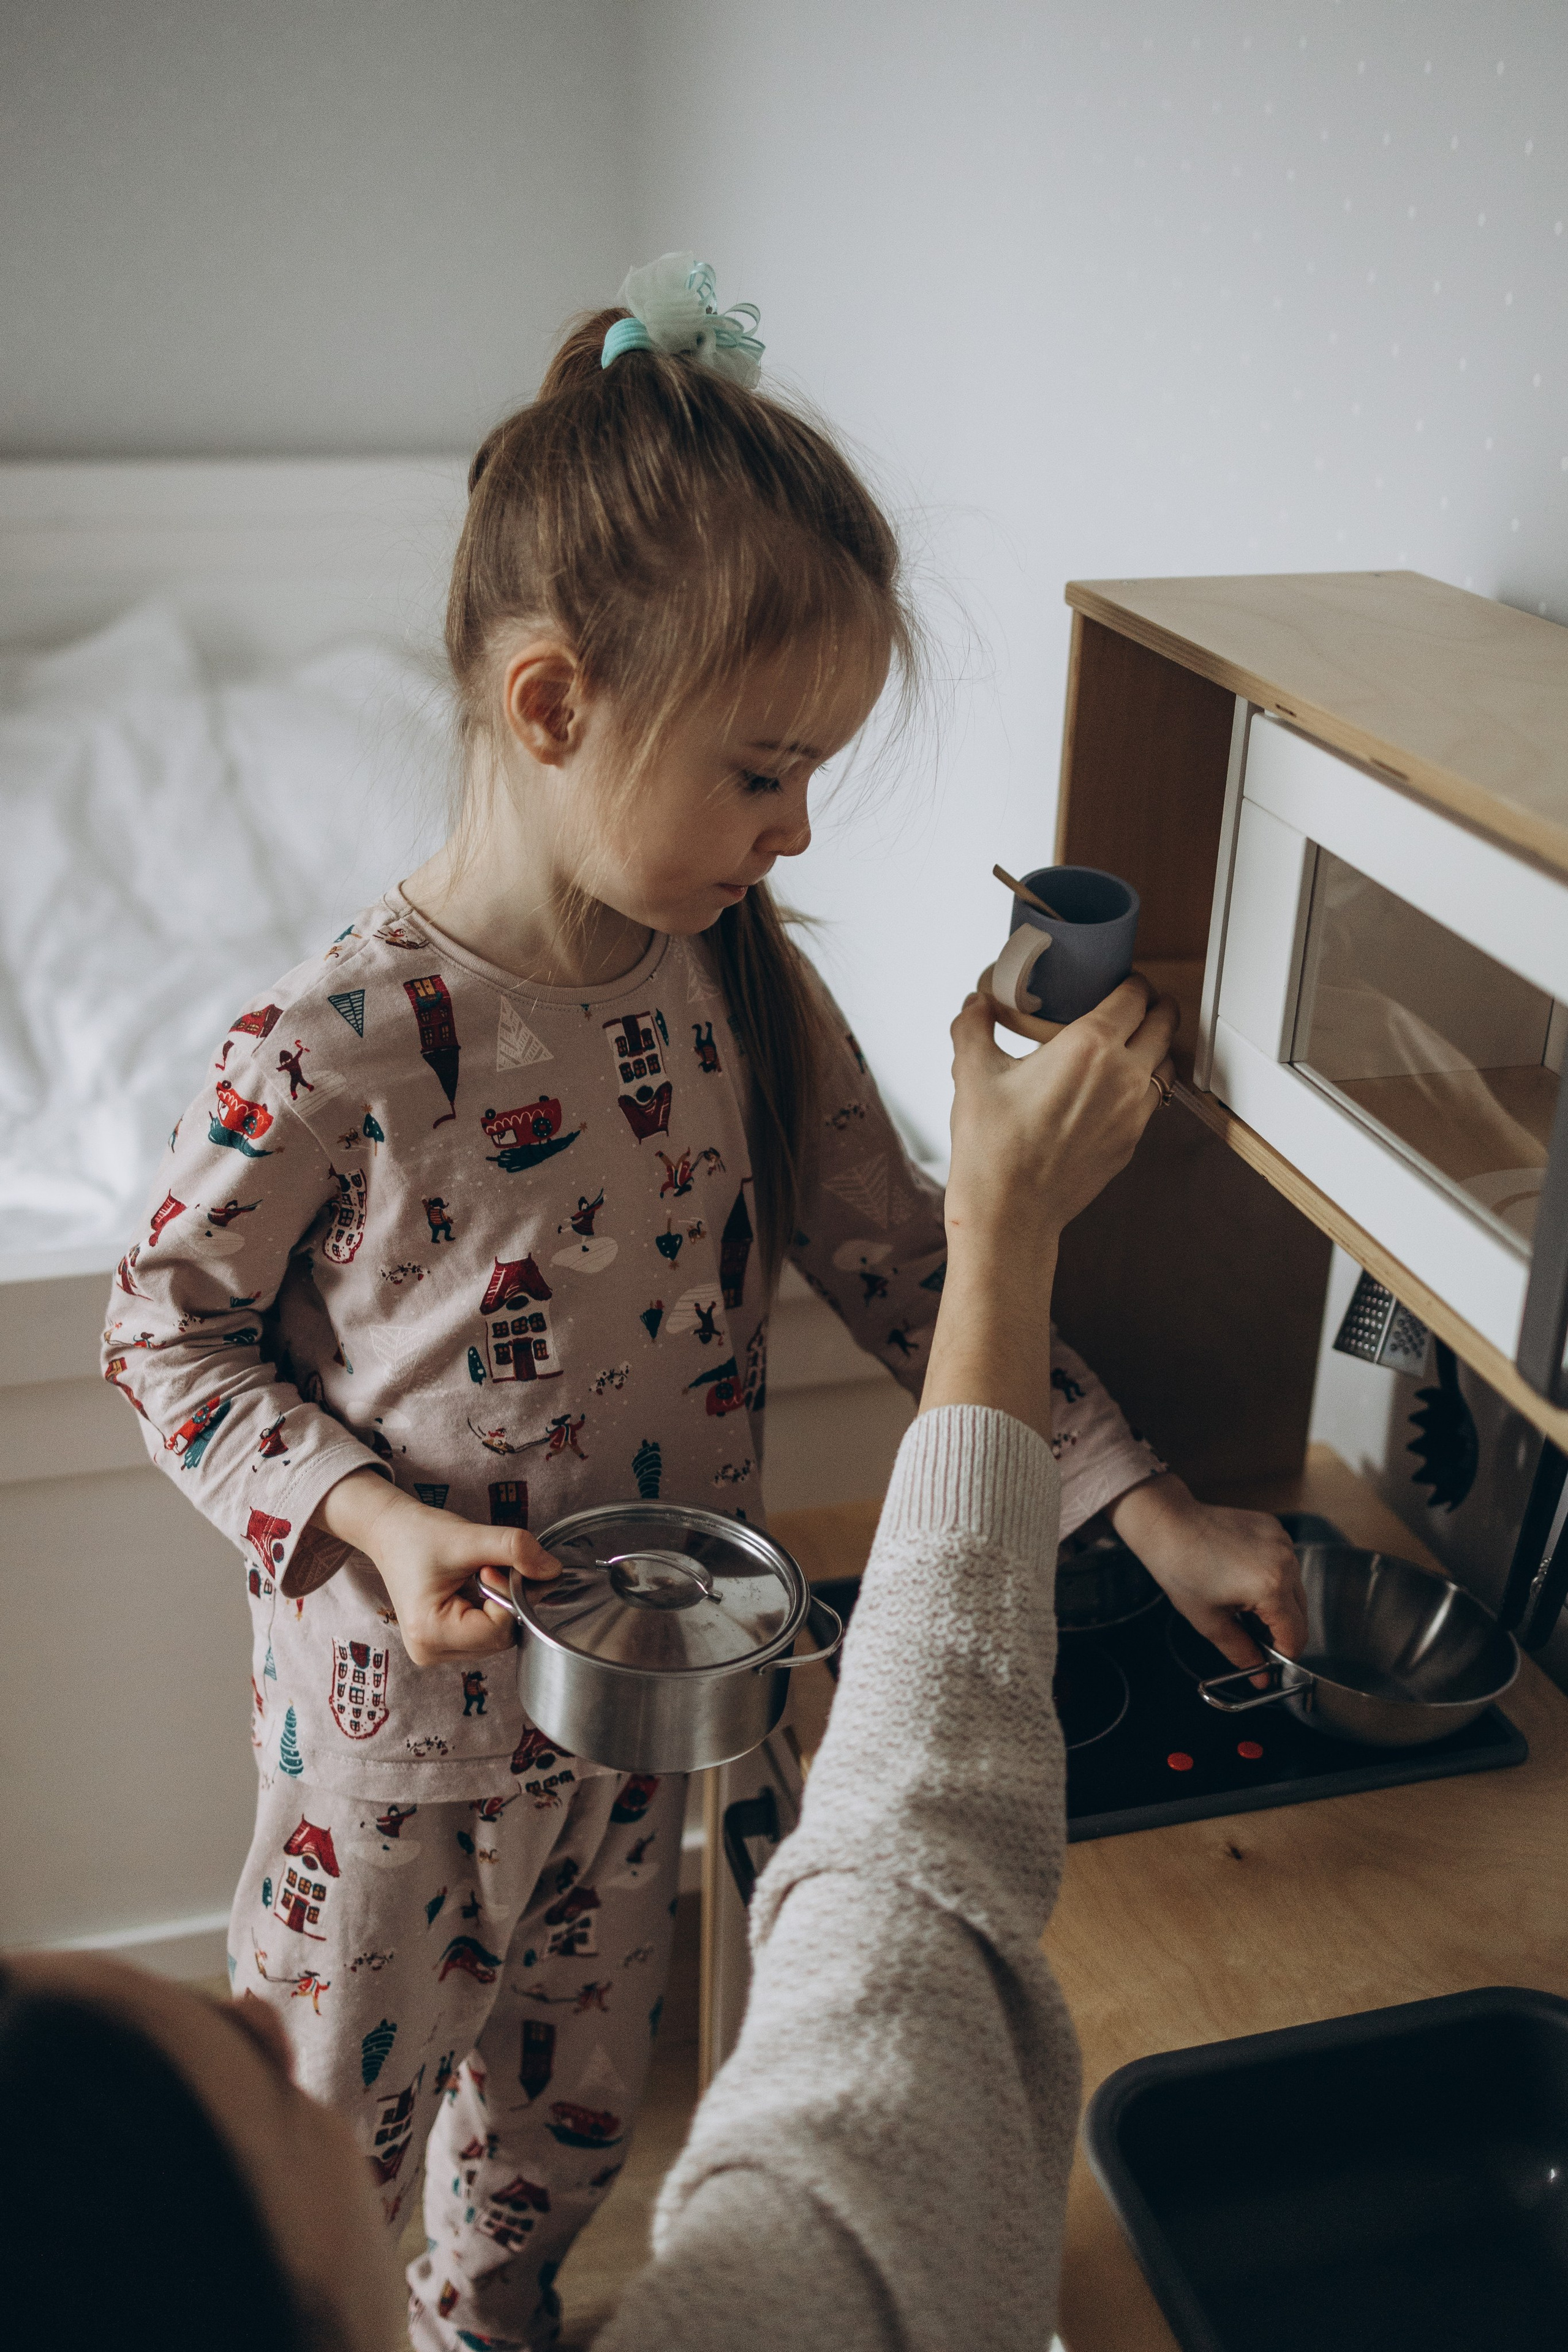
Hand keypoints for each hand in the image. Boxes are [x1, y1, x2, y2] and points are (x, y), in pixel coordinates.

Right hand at [313, 1469, 558, 1667]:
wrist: (390, 1532)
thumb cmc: (420, 1534)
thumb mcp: (470, 1537)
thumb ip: (516, 1550)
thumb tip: (554, 1571)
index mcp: (431, 1633)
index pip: (500, 1630)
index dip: (507, 1595)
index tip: (488, 1566)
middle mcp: (430, 1653)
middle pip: (501, 1637)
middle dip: (506, 1600)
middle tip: (486, 1565)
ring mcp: (435, 1652)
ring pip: (497, 1637)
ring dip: (499, 1604)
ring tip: (475, 1574)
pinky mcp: (441, 1644)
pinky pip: (485, 1633)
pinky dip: (489, 1609)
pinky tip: (471, 1588)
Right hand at [920, 979, 1177, 1439]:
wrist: (1009, 1215)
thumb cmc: (991, 1149)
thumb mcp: (972, 1075)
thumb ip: (973, 1027)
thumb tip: (976, 1005)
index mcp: (1089, 1046)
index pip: (1135, 994)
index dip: (1131, 980)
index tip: (1118, 980)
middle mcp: (1123, 1074)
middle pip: (1164, 1020)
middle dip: (1152, 1005)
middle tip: (1130, 1003)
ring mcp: (1134, 1111)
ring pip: (1168, 1059)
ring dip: (1155, 1043)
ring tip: (1129, 1042)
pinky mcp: (1133, 1141)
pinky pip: (1155, 1098)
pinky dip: (1146, 1082)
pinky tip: (1116, 1085)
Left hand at [1106, 1474, 1307, 1671]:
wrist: (1167, 1525)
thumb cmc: (1181, 1569)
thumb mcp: (1210, 1622)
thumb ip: (1242, 1653)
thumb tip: (1262, 1678)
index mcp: (1272, 1587)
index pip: (1296, 1636)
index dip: (1282, 1656)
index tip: (1266, 1662)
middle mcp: (1285, 1562)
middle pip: (1300, 1614)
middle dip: (1279, 1632)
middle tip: (1249, 1635)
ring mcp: (1282, 1542)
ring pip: (1295, 1590)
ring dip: (1277, 1605)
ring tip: (1241, 1605)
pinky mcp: (1274, 1529)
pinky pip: (1285, 1565)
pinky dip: (1272, 1578)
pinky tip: (1243, 1579)